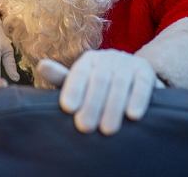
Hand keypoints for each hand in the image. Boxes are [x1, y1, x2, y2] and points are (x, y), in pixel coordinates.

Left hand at [37, 49, 156, 134]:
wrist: (133, 81)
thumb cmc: (98, 87)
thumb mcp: (79, 83)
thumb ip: (60, 78)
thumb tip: (41, 65)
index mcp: (88, 60)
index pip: (79, 72)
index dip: (73, 89)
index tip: (67, 108)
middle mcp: (107, 57)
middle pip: (99, 80)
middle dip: (91, 104)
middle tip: (85, 127)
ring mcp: (127, 62)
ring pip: (120, 83)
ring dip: (113, 107)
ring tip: (107, 130)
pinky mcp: (146, 70)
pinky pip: (142, 84)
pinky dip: (138, 99)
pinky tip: (132, 116)